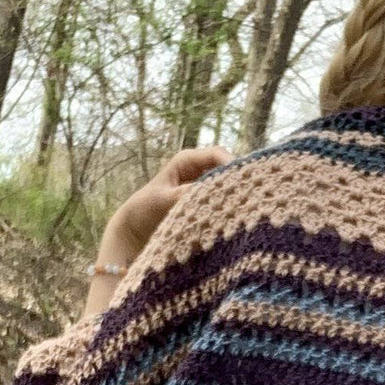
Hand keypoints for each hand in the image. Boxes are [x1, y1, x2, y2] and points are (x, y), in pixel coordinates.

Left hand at [103, 146, 232, 261]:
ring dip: (234, 195)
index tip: (242, 179)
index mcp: (186, 160)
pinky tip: (234, 217)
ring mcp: (203, 186)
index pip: (216, 154)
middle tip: (249, 196)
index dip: (231, 163)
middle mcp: (198, 170)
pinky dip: (228, 206)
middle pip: (226, 169)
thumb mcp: (164, 200)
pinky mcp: (206, 202)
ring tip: (244, 208)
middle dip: (237, 180)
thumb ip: (187, 193)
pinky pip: (222, 200)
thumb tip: (214, 190)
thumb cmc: (144, 210)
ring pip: (227, 185)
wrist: (135, 230)